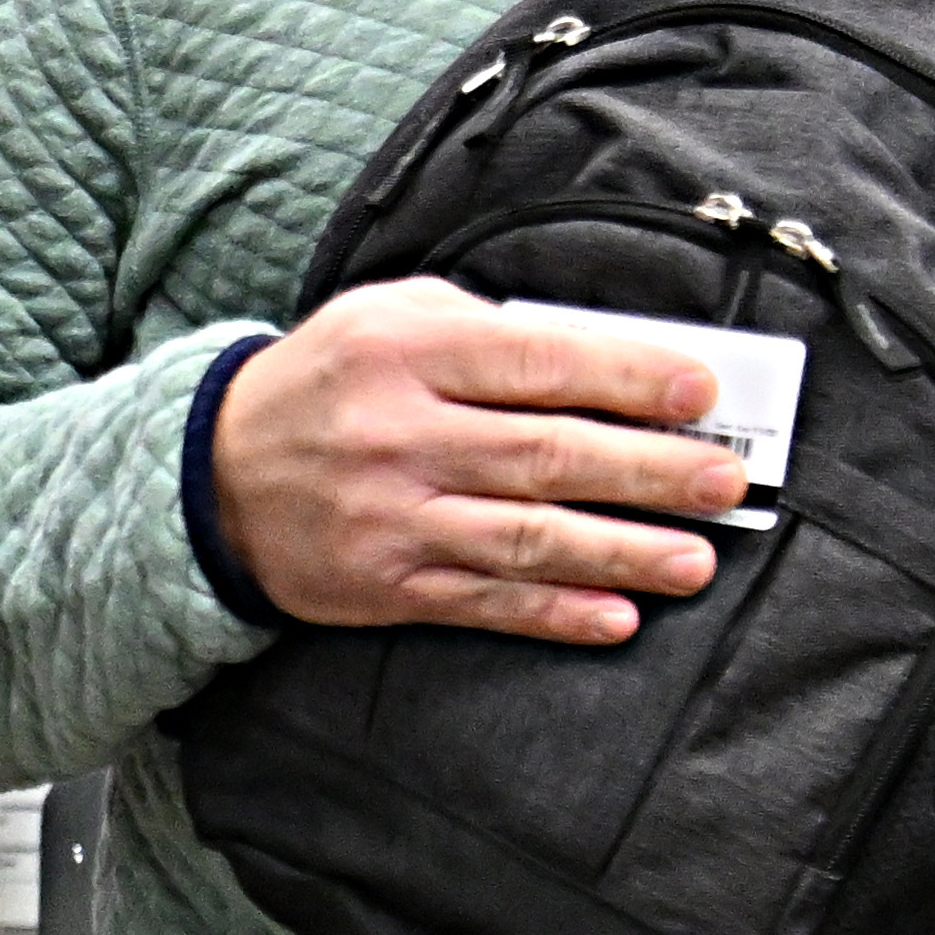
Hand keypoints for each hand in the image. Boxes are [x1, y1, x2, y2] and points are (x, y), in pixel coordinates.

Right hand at [206, 282, 756, 642]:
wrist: (209, 476)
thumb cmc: (327, 382)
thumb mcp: (390, 318)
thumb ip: (487, 329)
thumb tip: (604, 357)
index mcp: (406, 352)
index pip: (537, 363)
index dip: (626, 377)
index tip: (701, 392)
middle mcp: (399, 436)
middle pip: (547, 455)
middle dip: (649, 470)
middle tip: (726, 480)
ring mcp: (392, 518)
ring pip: (526, 538)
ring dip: (621, 551)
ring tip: (696, 558)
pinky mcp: (385, 586)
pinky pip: (484, 603)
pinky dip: (554, 612)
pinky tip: (615, 616)